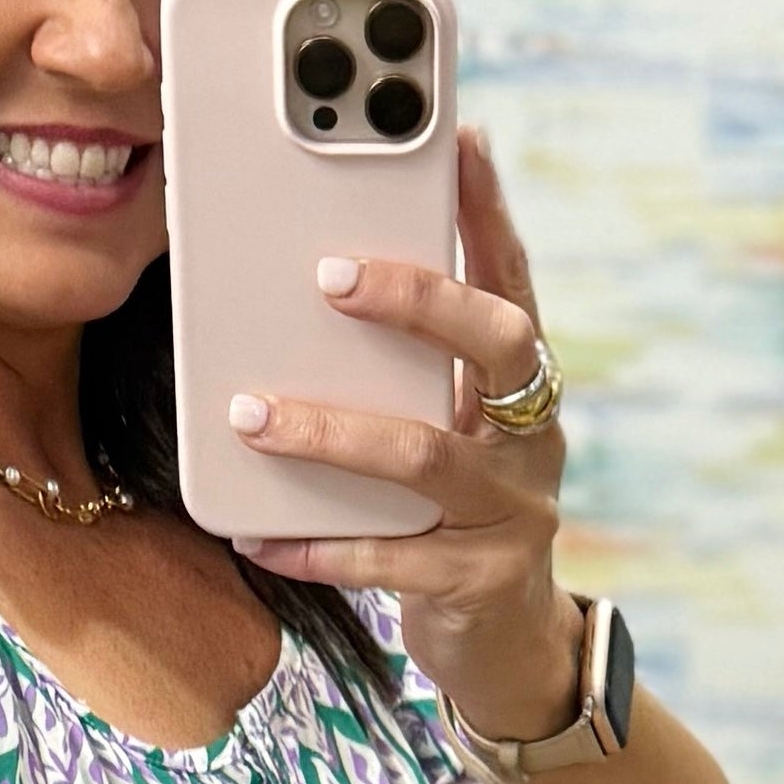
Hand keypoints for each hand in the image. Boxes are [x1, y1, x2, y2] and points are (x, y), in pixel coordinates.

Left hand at [226, 125, 584, 743]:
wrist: (505, 647)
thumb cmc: (450, 513)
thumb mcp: (440, 429)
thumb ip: (403, 369)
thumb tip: (309, 278)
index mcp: (522, 384)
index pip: (513, 277)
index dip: (491, 209)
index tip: (460, 136)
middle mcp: (532, 436)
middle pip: (497, 343)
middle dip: (418, 300)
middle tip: (329, 276)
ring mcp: (512, 512)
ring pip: (425, 455)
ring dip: (331, 431)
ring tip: (251, 416)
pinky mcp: (477, 584)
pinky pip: (388, 558)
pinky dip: (318, 543)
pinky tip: (260, 535)